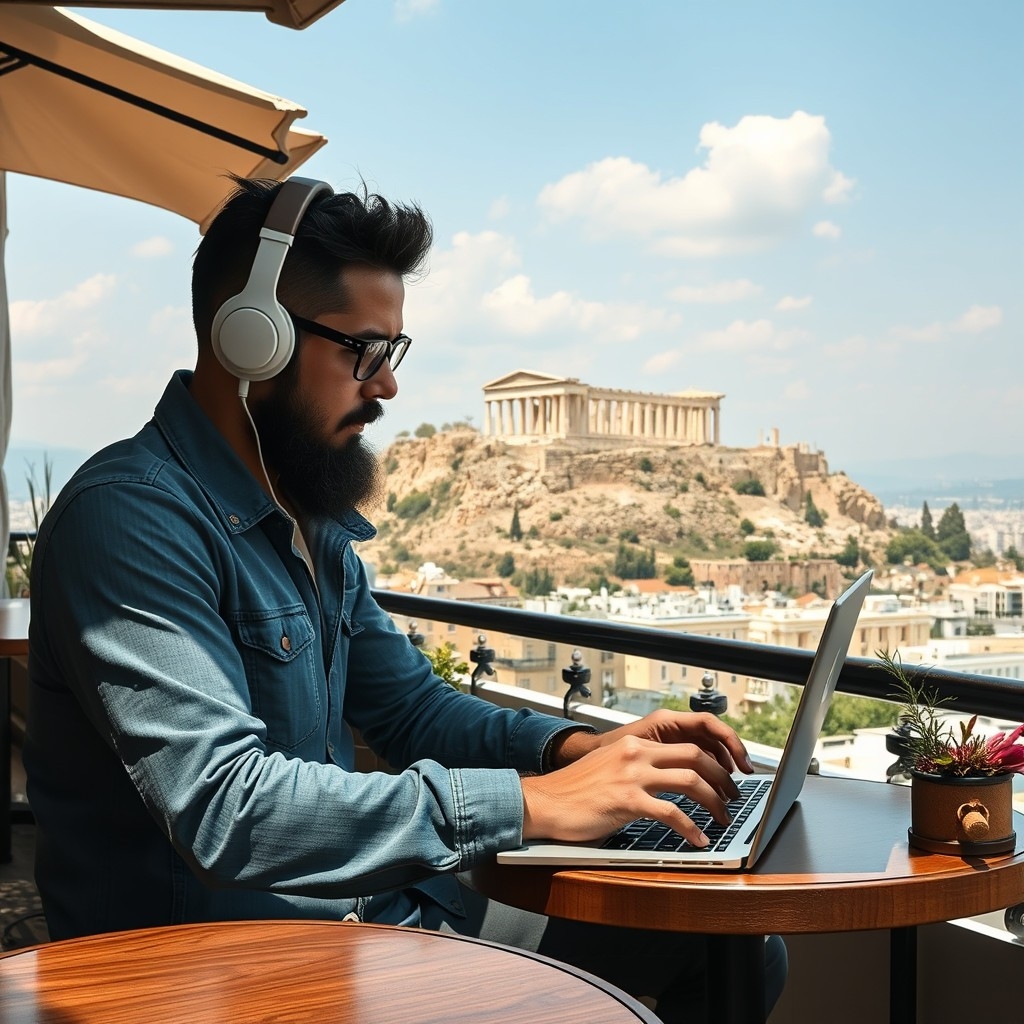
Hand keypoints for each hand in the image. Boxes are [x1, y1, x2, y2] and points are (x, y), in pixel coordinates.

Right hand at [522, 712, 752, 847]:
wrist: (544, 802)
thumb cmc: (574, 792)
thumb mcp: (609, 768)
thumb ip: (636, 769)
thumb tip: (664, 786)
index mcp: (633, 744)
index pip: (684, 745)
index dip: (710, 761)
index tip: (722, 778)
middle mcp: (635, 753)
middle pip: (695, 757)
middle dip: (721, 778)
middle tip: (732, 797)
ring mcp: (632, 775)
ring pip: (690, 781)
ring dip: (714, 802)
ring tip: (722, 818)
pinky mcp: (627, 801)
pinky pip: (671, 814)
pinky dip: (690, 829)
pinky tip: (697, 840)